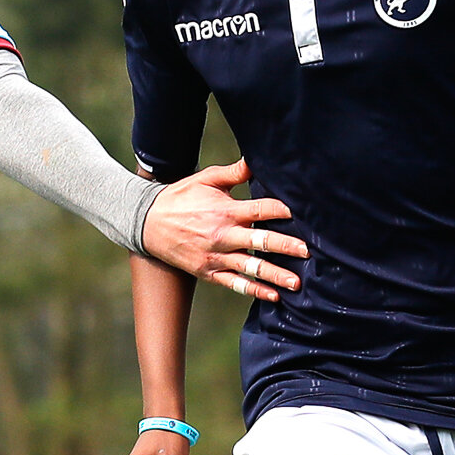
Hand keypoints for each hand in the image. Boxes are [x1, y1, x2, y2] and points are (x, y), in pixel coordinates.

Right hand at [142, 160, 307, 301]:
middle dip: (286, 246)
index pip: (260, 209)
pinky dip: (254, 290)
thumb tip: (257, 159)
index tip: (300, 213)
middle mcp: (222, 235)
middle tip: (308, 252)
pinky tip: (274, 296)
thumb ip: (233, 172)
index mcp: (224, 210)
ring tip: (297, 282)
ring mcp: (215, 256)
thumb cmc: (180, 198)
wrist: (146, 223)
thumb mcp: (205, 180)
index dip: (281, 210)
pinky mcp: (208, 272)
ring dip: (275, 275)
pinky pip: (235, 284)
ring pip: (251, 267)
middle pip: (260, 240)